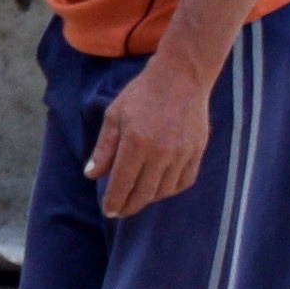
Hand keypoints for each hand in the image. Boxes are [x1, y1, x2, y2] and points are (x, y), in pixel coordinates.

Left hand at [88, 58, 214, 215]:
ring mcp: (182, 153)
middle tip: (120, 211)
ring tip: (137, 199)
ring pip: (164, 191)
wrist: (181, 77)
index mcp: (136, 143)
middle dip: (129, 206)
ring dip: (149, 199)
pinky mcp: (197, 151)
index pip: (122, 184)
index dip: (114, 201)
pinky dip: (170, 190)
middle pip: (144, 193)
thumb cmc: (142, 94)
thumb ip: (104, 149)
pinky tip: (160, 189)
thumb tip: (92, 175)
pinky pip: (184, 182)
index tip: (108, 210)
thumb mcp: (114, 116)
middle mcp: (160, 153)